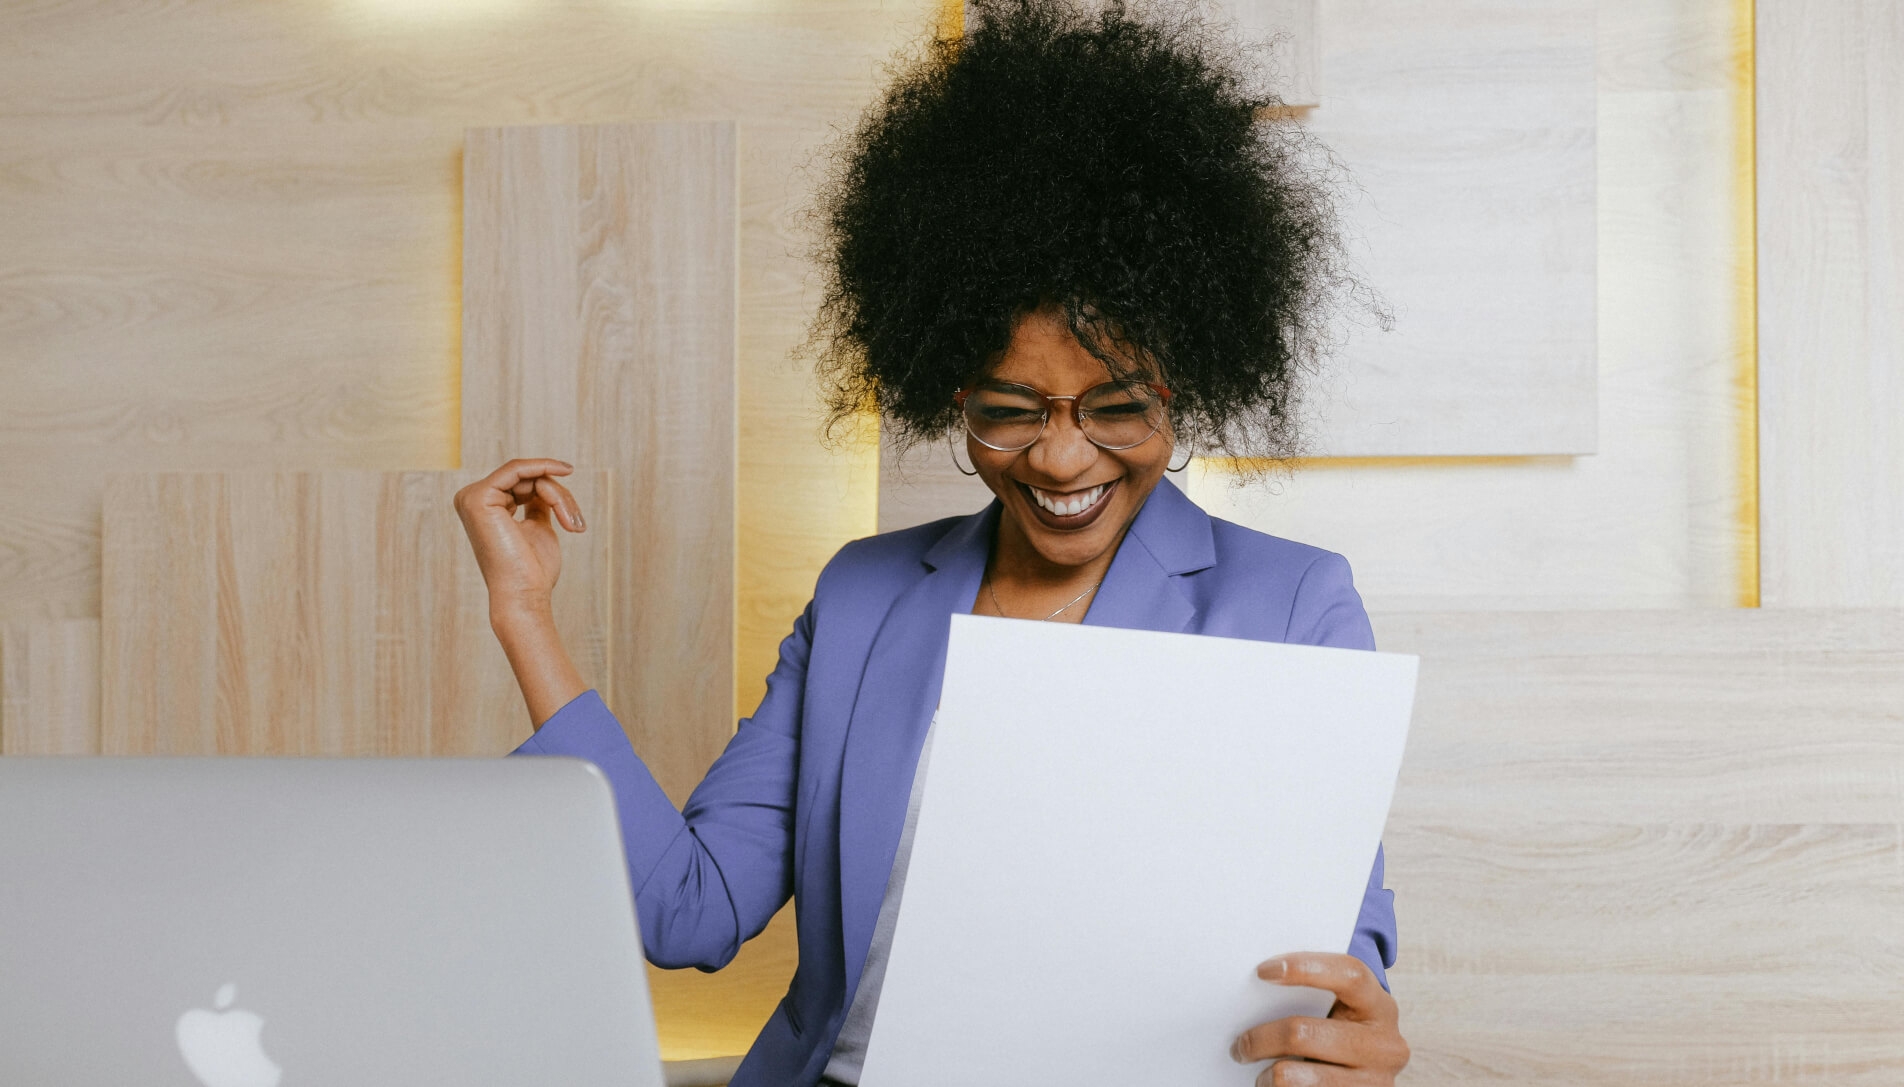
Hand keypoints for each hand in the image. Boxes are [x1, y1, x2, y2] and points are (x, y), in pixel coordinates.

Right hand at [452, 458, 586, 616]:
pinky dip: (544, 468)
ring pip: (527, 475)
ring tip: (571, 523)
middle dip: (559, 496)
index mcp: (483, 507)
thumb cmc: (533, 569)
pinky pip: (518, 469)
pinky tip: (564, 471)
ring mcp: (471, 497)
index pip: (522, 484)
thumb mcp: (537, 527)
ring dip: (558, 496)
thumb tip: (545, 481)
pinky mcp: (478, 497)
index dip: (553, 493)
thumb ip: (537, 503)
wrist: (524, 594)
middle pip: (526, 478)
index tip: (575, 507)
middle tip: (576, 524)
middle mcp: (471, 499)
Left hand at [1228, 952, 1408, 1085]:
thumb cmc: (1341, 1034)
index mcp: (1379, 1006)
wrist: (1367, 1079)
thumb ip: (1311, 997)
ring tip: (1261, 1075)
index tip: (1263, 971)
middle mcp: (1385, 1045)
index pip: (1349, 974)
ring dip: (1267, 1076)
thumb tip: (1253, 985)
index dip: (1305, 967)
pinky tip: (1276, 1086)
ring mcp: (1374, 1082)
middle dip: (1260, 1039)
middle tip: (1240, 1045)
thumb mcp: (1340, 1011)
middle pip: (1302, 1032)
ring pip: (1292, 1076)